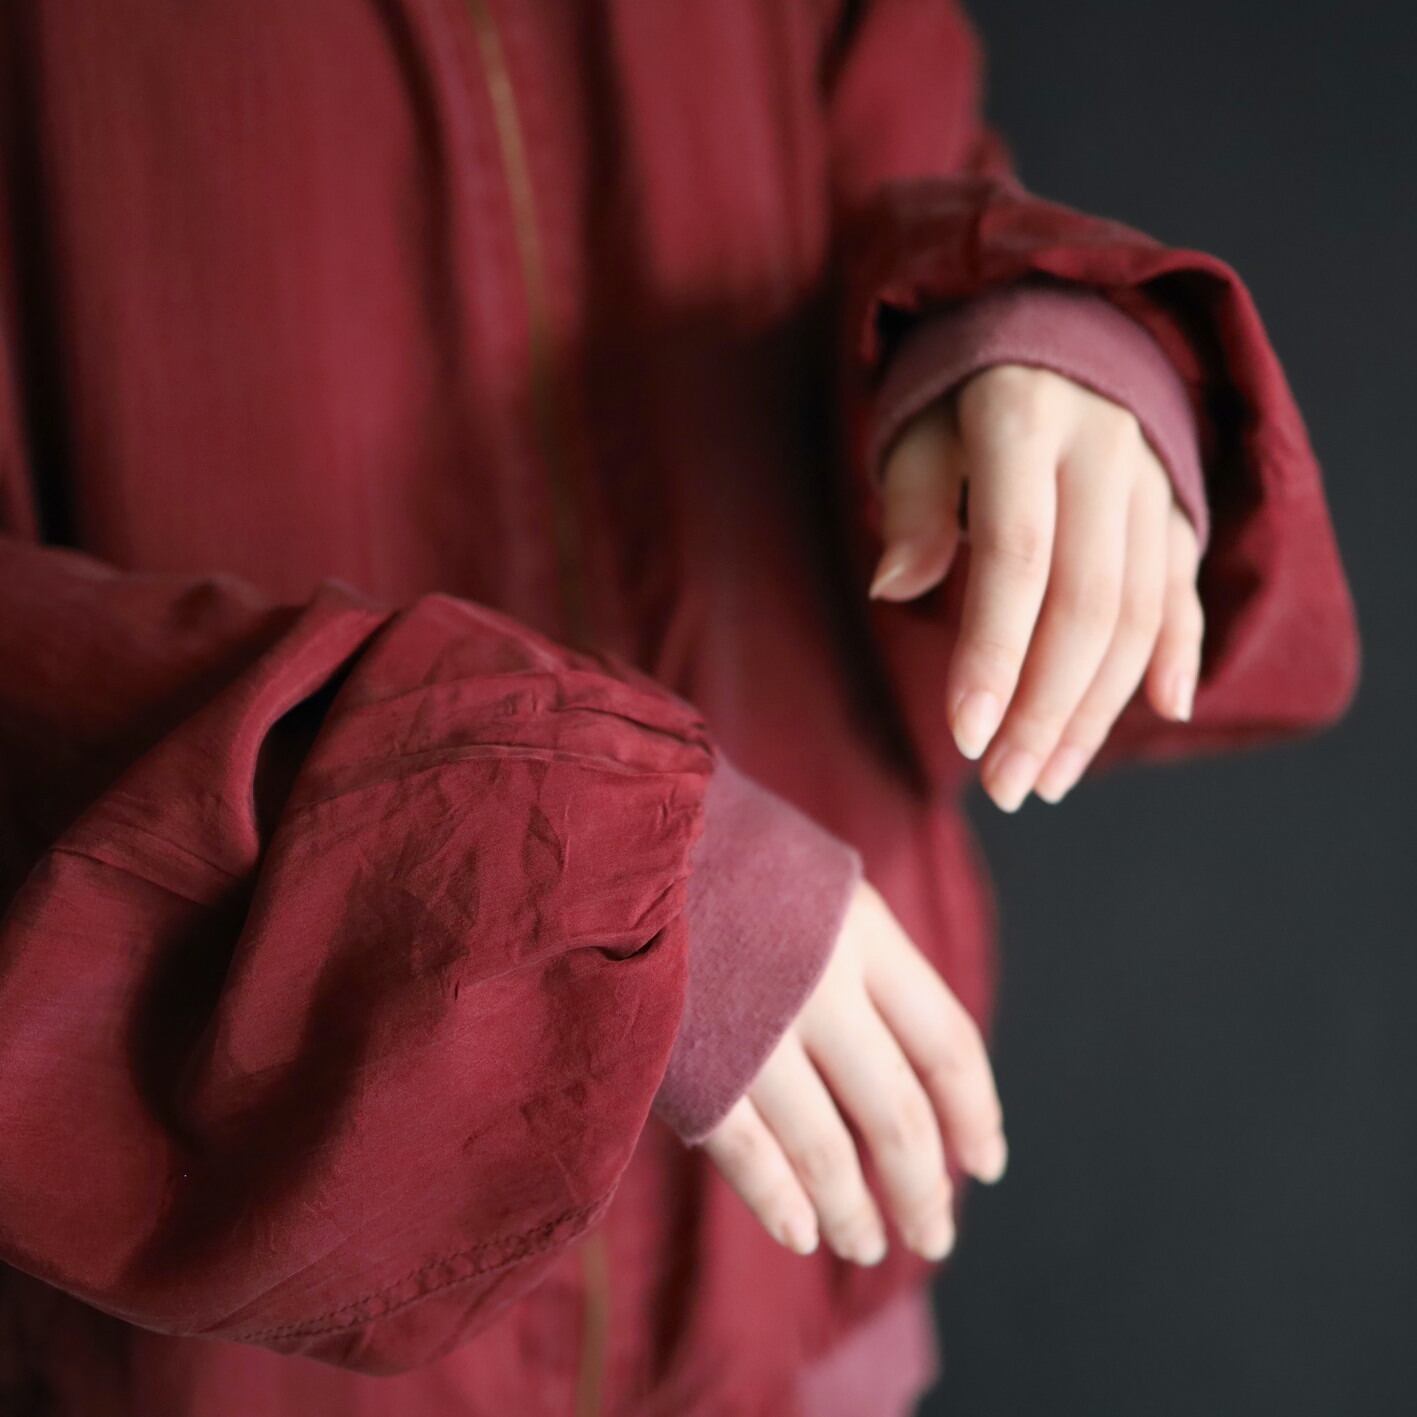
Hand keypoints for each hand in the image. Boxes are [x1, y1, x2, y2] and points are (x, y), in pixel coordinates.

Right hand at [700, 880, 1005, 1263]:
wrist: (619, 828)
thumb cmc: (721, 849)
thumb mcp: (814, 879)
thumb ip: (860, 954)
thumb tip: (907, 1050)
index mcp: (864, 933)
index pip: (947, 1046)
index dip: (975, 1113)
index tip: (987, 1162)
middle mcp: (822, 986)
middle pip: (897, 1114)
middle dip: (921, 1187)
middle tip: (933, 1236)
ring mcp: (754, 1028)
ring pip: (824, 1149)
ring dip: (852, 1209)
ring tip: (865, 1244)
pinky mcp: (687, 1058)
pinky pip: (744, 1149)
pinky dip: (776, 1199)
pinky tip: (801, 1232)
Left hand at [869, 364, 1204, 809]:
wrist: (1056, 323)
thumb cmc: (959, 392)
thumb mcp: (916, 428)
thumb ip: (911, 506)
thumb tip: (892, 588)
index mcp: (1025, 421)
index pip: (1015, 559)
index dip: (991, 655)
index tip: (964, 738)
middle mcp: (1104, 450)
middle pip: (1086, 604)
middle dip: (1045, 709)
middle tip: (1007, 787)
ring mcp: (1153, 478)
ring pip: (1138, 612)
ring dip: (1097, 707)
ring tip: (1048, 777)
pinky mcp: (1179, 503)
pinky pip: (1183, 587)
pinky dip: (1177, 652)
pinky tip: (1164, 712)